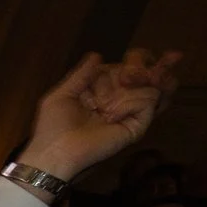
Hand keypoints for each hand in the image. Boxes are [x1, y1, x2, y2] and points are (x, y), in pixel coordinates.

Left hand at [17, 48, 182, 180]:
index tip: (130, 62)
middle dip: (146, 66)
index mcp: (104, 89)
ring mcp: (131, 112)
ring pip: (153, 86)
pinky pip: (147, 102)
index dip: (138, 59)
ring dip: (138, 82)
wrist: (55, 152)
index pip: (130, 66)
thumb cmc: (53, 126)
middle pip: (149, 73)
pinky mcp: (137, 125)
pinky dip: (132, 101)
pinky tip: (113, 113)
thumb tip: (96, 54)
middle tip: (131, 74)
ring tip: (121, 89)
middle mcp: (121, 98)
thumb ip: (81, 74)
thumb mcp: (62, 94)